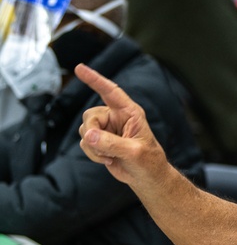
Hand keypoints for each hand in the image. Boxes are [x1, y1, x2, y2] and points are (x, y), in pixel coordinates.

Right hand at [75, 63, 168, 185]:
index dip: (95, 79)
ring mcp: (106, 129)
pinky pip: (84, 143)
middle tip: (104, 148)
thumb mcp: (134, 152)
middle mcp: (116, 117)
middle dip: (92, 133)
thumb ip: (111, 143)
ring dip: (94, 147)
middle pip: (89, 116)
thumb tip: (88, 135)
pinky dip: (93, 154)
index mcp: (130, 112)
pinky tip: (109, 160)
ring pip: (84, 130)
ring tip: (112, 156)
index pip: (111, 92)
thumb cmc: (148, 161)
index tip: (80, 68)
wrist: (146, 177)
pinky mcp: (99, 141)